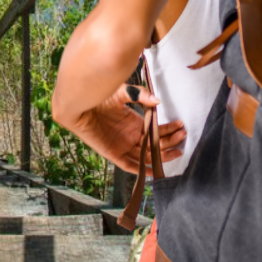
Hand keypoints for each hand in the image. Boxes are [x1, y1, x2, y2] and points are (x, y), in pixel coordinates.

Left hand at [67, 84, 186, 173]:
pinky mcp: (114, 154)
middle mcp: (131, 137)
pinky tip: (155, 168)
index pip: (157, 131)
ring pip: (148, 156)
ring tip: (178, 149)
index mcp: (135, 124)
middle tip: (183, 135)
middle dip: (171, 141)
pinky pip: (131, 166)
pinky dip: (142, 169)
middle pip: (156, 145)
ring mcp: (123, 146)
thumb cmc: (98, 95)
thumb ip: (139, 95)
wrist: (78, 102)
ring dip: (163, 155)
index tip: (181, 126)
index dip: (169, 130)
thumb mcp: (122, 92)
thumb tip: (158, 102)